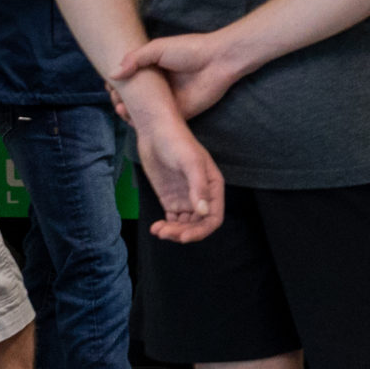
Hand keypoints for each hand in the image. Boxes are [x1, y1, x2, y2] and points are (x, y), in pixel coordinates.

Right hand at [114, 31, 251, 119]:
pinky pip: (158, 122)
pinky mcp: (178, 113)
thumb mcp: (157, 48)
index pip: (129, 80)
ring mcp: (167, 101)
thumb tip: (112, 75)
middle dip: (120, 100)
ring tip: (121, 108)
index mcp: (152, 70)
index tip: (109, 86)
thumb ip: (134, 59)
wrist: (218, 61)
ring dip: (129, 114)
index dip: (117, 85)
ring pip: (143, 112)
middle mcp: (158, 87)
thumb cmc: (189, 50)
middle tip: (115, 99)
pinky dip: (145, 124)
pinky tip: (134, 120)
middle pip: (133, 98)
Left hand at [124, 96, 225, 241]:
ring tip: (158, 230)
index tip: (184, 237)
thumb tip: (203, 213)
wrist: (155, 131)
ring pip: (184, 225)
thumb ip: (199, 188)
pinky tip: (156, 227)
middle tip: (165, 233)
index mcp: (213, 187)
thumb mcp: (190, 163)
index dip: (201, 231)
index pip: (213, 218)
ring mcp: (185, 198)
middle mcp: (201, 196)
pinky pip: (172, 220)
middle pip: (198, 225)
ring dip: (173, 232)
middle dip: (183, 233)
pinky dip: (166, 227)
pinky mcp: (170, 199)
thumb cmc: (177, 142)